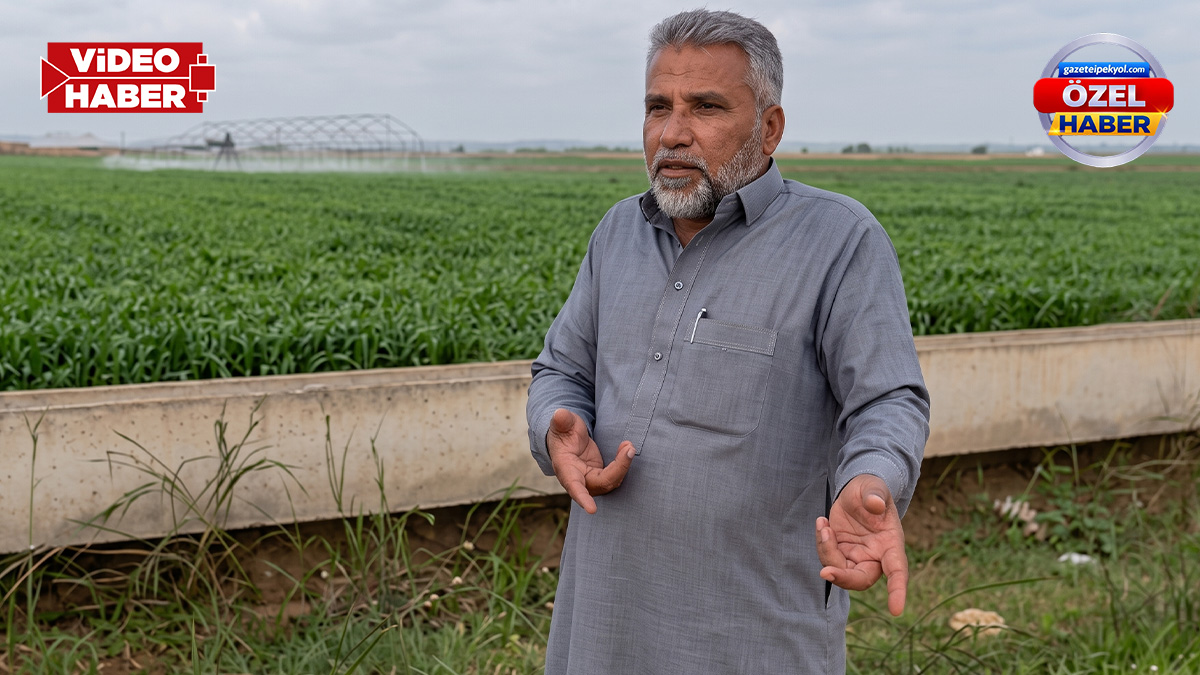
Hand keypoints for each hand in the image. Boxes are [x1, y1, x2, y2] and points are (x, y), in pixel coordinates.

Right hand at [546, 408, 634, 513]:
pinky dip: (623, 464)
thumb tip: (560, 414)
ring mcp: (591, 479)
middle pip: (601, 484)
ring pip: (611, 481)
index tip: (592, 509)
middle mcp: (578, 479)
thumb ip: (562, 421)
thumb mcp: (562, 424)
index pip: (573, 485)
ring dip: (623, 466)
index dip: (582, 497)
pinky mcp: (601, 476)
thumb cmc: (563, 433)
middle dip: (618, 469)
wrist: (567, 438)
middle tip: (628, 449)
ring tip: (628, 446)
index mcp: (565, 469)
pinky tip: (626, 448)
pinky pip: (615, 476)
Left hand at [815, 474, 908, 615]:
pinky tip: (821, 522)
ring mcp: (856, 556)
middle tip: (825, 572)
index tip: (896, 610)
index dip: (897, 591)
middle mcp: (875, 556)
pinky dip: (821, 543)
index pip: (897, 571)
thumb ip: (876, 495)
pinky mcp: (840, 552)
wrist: (857, 492)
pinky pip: (827, 558)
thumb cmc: (871, 490)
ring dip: (826, 552)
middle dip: (843, 578)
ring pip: (839, 570)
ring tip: (823, 525)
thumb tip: (874, 504)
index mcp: (891, 544)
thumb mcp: (874, 487)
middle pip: (861, 579)